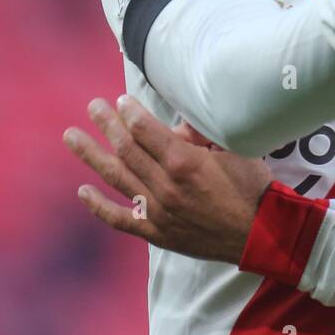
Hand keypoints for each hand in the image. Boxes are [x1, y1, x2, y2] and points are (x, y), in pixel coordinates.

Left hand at [63, 96, 271, 264]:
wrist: (263, 234)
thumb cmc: (252, 187)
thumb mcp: (233, 151)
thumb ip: (201, 136)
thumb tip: (175, 128)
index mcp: (185, 162)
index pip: (146, 130)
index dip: (130, 113)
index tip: (121, 100)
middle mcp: (165, 186)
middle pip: (127, 149)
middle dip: (108, 125)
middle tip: (93, 106)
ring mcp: (158, 212)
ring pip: (117, 178)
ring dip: (92, 155)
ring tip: (71, 136)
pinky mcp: (157, 233)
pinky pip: (121, 219)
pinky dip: (99, 207)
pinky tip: (82, 191)